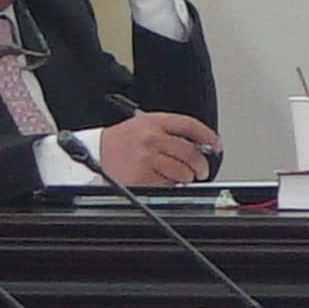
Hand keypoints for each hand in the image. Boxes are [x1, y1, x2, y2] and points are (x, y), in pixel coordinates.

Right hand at [98, 110, 221, 185]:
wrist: (93, 153)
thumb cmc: (118, 142)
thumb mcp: (142, 125)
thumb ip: (168, 132)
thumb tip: (198, 145)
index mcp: (153, 122)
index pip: (190, 125)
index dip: (208, 136)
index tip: (216, 145)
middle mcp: (151, 138)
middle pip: (190, 153)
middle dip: (201, 165)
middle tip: (202, 170)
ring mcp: (147, 158)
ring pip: (183, 171)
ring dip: (187, 177)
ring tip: (181, 176)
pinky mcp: (142, 176)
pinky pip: (168, 184)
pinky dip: (170, 185)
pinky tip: (163, 180)